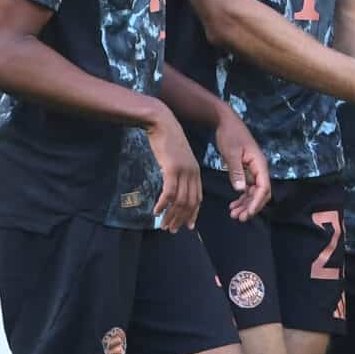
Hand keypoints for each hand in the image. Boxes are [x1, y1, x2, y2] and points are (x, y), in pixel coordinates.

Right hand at [145, 108, 202, 232]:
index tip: (188, 226)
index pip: (198, 198)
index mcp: (195, 172)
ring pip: (180, 201)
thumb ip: (178, 173)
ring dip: (171, 215)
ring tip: (163, 225)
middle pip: (190, 203)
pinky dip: (163, 204)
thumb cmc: (167, 140)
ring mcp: (183, 171)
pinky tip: (156, 211)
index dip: (193, 214)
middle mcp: (192, 173)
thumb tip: (172, 186)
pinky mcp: (172, 168)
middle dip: (181, 219)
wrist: (162, 123)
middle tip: (171, 230)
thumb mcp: (176, 158)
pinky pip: (169, 192)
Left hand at [213, 110, 270, 219]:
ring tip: (233, 214)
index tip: (247, 213)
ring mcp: (253, 170)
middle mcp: (259, 168)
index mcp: (259, 164)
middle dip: (251, 207)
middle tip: (238, 217)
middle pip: (261, 193)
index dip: (257, 202)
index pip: (264, 187)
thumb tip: (241, 190)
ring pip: (254, 193)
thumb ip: (236, 171)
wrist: (225, 122)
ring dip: (246, 205)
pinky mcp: (246, 170)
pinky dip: (242, 198)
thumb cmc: (229, 134)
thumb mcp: (231, 152)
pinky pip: (247, 189)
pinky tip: (233, 205)